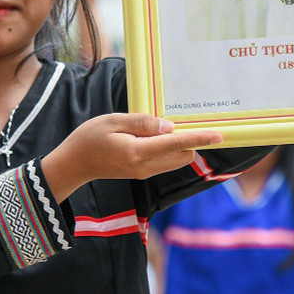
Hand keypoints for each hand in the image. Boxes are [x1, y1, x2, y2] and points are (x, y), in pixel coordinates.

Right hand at [39, 112, 224, 201]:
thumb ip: (142, 123)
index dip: (199, 138)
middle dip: (190, 140)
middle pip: (183, 155)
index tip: (219, 135)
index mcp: (138, 152)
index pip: (176, 144)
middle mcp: (145, 166)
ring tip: (160, 127)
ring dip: (179, 145)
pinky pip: (165, 161)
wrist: (74, 164)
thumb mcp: (112, 121)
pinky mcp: (143, 173)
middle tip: (181, 120)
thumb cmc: (89, 138)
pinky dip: (169, 150)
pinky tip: (155, 136)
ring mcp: (145, 172)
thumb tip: (169, 127)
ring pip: (176, 160)